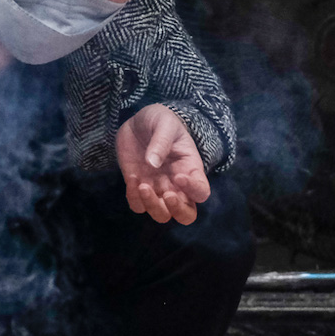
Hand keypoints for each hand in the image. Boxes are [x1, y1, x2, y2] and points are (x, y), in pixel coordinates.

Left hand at [115, 104, 209, 224]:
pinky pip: (138, 206)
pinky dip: (134, 198)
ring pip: (161, 215)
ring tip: (142, 184)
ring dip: (153, 206)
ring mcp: (157, 189)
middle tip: (167, 195)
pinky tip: (132, 177)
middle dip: (177, 210)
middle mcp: (177, 185)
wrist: (138, 122)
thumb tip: (153, 163)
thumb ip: (161, 141)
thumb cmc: (159, 120)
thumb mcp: (164, 123)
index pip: (201, 192)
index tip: (178, 176)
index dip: (194, 190)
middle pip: (187, 215)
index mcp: (190, 169)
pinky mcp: (139, 188)